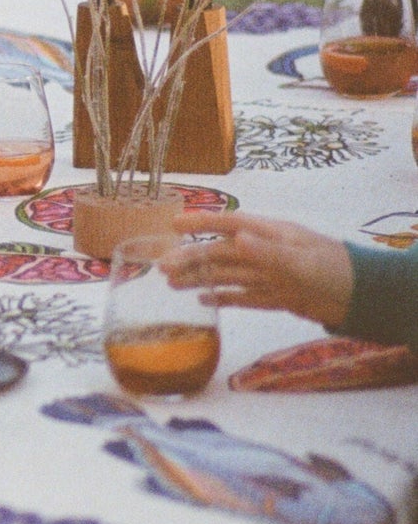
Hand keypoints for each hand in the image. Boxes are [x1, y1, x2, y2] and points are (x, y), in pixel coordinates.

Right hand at [165, 211, 353, 328]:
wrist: (363, 299)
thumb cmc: (336, 271)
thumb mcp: (303, 261)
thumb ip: (268, 252)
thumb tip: (236, 238)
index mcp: (271, 235)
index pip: (230, 224)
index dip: (202, 222)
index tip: (174, 224)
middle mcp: (265, 252)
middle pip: (221, 253)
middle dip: (191, 258)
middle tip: (161, 267)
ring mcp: (269, 275)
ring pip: (227, 275)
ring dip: (199, 278)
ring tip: (171, 284)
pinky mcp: (275, 296)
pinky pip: (243, 296)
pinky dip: (223, 298)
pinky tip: (202, 301)